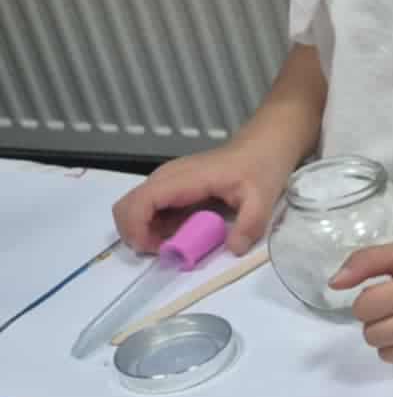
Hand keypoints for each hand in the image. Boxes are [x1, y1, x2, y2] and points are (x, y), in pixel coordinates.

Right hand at [114, 142, 295, 255]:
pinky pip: (151, 209)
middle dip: (135, 234)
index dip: (137, 230)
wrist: (263, 145)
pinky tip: (182, 232)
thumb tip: (234, 249)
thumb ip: (250, 224)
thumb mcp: (262, 197)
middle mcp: (167, 177)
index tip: (156, 250)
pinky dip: (156, 226)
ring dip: (145, 232)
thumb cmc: (260, 166)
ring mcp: (167, 181)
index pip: (139, 202)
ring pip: (135, 208)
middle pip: (126, 206)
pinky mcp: (172, 187)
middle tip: (164, 251)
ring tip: (176, 244)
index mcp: (183, 179)